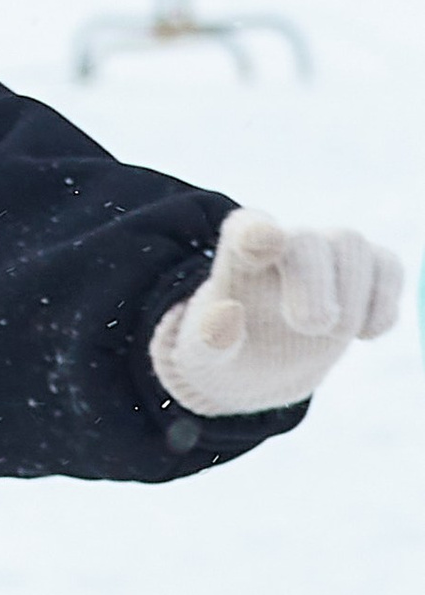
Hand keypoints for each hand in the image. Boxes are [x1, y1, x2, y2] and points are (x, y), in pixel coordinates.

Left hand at [149, 210, 402, 416]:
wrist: (262, 365)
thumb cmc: (227, 355)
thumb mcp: (205, 358)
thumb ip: (210, 341)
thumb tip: (225, 316)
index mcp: (236, 256)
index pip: (245, 229)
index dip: (256, 233)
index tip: (264, 242)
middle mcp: (286, 243)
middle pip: (309, 240)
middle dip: (314, 283)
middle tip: (309, 327)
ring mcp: (328, 254)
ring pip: (352, 247)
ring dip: (351, 297)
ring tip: (332, 335)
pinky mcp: (366, 271)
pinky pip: (388, 268)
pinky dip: (383, 305)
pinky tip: (364, 335)